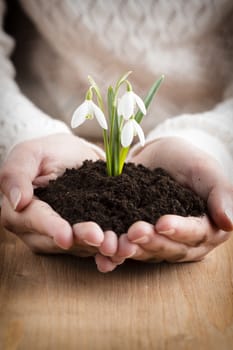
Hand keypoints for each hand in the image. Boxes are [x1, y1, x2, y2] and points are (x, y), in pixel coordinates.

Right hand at [0, 133, 117, 271]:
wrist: (71, 155)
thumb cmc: (48, 152)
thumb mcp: (29, 153)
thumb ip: (16, 173)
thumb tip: (16, 202)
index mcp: (20, 210)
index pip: (35, 220)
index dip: (51, 228)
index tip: (66, 236)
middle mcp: (38, 229)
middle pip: (58, 240)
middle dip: (80, 240)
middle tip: (100, 238)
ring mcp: (61, 235)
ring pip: (78, 246)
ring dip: (97, 248)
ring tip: (115, 246)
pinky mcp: (81, 236)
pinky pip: (93, 246)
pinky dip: (107, 250)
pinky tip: (122, 250)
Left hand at [111, 137, 232, 263]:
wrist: (161, 156)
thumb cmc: (188, 161)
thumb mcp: (205, 170)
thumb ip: (221, 193)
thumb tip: (230, 223)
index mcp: (207, 227)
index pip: (196, 233)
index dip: (180, 230)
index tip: (163, 222)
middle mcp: (185, 241)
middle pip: (171, 249)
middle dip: (152, 242)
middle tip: (134, 232)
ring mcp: (161, 242)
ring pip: (148, 253)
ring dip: (132, 251)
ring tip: (116, 245)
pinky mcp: (139, 239)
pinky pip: (129, 248)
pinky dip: (116, 254)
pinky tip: (102, 255)